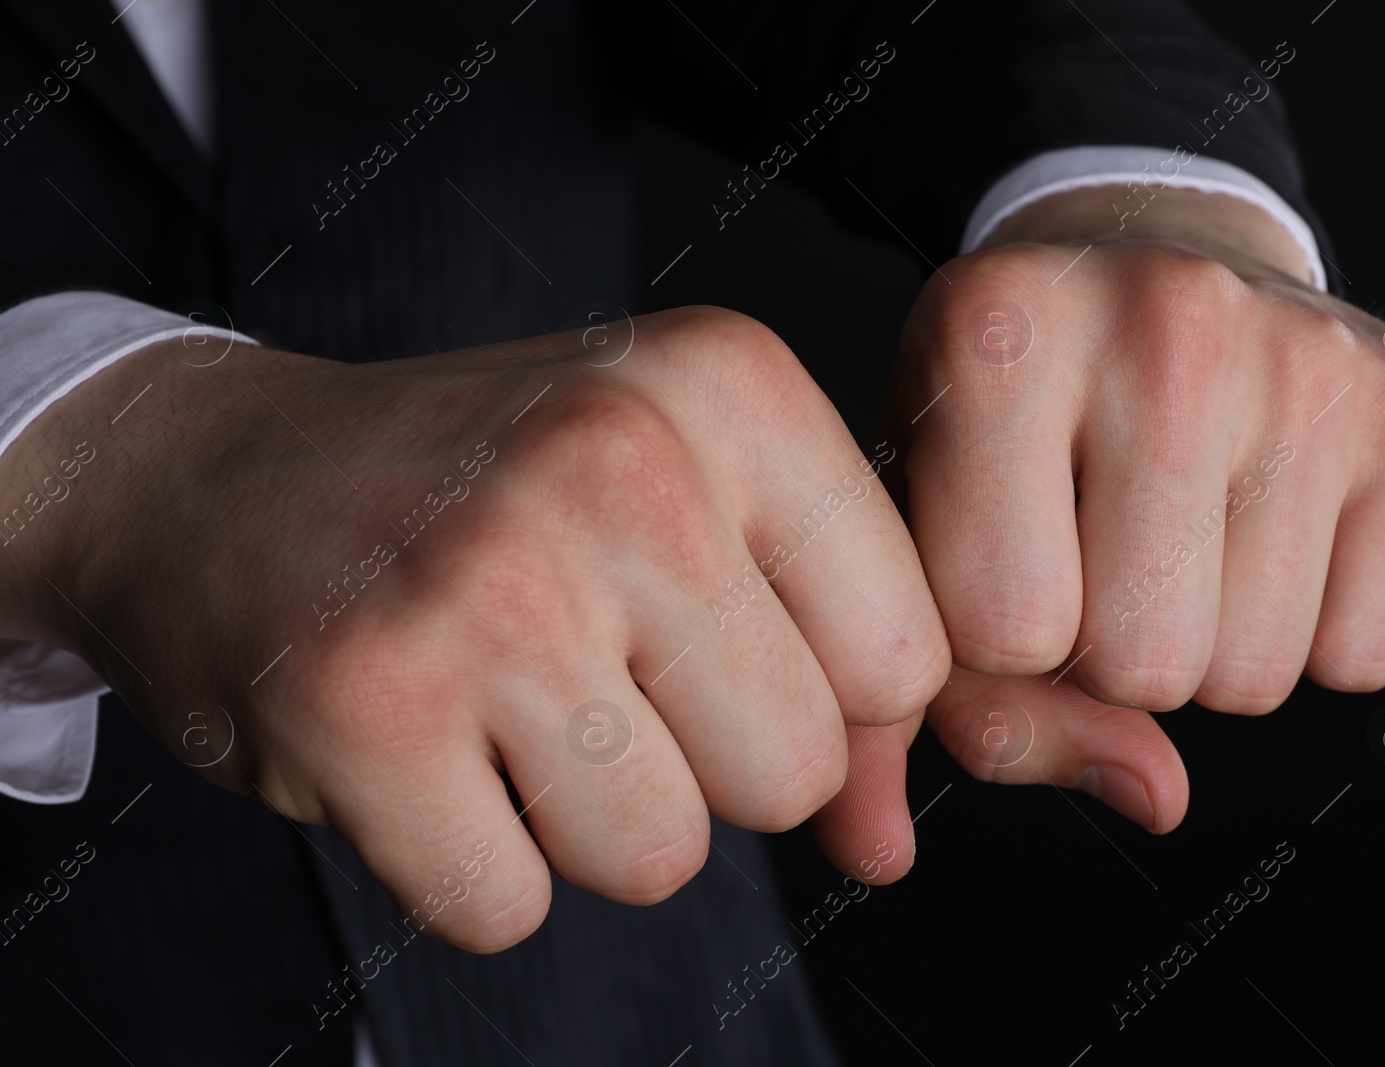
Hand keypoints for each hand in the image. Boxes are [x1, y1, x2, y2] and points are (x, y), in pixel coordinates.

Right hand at [0, 305, 949, 948]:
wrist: (220, 474)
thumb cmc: (494, 494)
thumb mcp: (689, 501)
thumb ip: (828, 670)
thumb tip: (888, 854)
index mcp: (728, 386)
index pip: (905, 657)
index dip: (816, 690)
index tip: (711, 640)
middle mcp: (623, 461)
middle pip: (793, 773)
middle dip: (701, 764)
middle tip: (588, 671)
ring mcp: (491, 584)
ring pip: (662, 859)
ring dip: (583, 820)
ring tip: (500, 703)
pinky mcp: (368, 705)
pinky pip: (508, 907)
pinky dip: (464, 861)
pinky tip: (415, 745)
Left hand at [819, 186, 1384, 836]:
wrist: (1143, 265)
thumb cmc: (1004, 417)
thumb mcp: (915, 520)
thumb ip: (917, 701)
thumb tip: (1024, 821)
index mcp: (994, 335)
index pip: (1003, 633)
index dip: (994, 637)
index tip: (1001, 555)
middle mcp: (1161, 321)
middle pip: (1141, 668)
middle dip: (1104, 654)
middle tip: (1097, 548)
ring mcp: (1306, 358)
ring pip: (1252, 678)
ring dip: (1202, 647)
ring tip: (1176, 530)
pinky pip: (1361, 657)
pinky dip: (1308, 633)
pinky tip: (1263, 526)